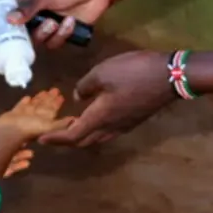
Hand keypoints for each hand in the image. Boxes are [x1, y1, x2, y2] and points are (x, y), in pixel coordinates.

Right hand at [0, 89, 70, 140]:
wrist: (10, 132)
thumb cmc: (30, 130)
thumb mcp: (49, 126)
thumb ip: (62, 124)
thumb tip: (76, 120)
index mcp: (46, 121)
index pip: (53, 110)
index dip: (57, 103)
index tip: (61, 96)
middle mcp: (36, 118)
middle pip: (45, 106)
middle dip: (50, 98)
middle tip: (55, 89)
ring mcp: (25, 116)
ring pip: (34, 105)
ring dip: (39, 99)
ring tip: (44, 91)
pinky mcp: (15, 114)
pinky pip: (21, 106)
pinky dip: (25, 102)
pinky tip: (27, 98)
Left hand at [0, 122, 39, 178]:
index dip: (9, 136)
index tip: (20, 131)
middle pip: (3, 151)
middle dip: (16, 148)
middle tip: (29, 144)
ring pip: (5, 162)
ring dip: (18, 158)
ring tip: (30, 155)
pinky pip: (3, 172)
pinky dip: (15, 168)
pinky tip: (26, 164)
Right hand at [10, 0, 113, 50]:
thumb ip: (29, 7)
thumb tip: (9, 19)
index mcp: (25, 1)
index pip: (3, 15)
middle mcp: (33, 15)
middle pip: (19, 34)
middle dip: (22, 39)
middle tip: (23, 40)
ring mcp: (47, 25)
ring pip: (38, 40)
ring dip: (47, 34)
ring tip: (55, 22)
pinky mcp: (62, 34)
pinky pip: (55, 42)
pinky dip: (63, 34)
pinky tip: (70, 22)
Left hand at [42, 51, 176, 148]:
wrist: (171, 76)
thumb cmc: (134, 72)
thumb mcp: (103, 72)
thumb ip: (85, 86)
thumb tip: (77, 98)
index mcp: (100, 117)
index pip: (73, 136)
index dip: (56, 139)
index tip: (41, 139)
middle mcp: (112, 127)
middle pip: (85, 141)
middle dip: (67, 139)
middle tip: (54, 131)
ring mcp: (125, 125)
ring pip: (98, 137)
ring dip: (83, 134)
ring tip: (71, 123)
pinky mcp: (134, 119)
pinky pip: (109, 130)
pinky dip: (96, 128)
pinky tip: (94, 114)